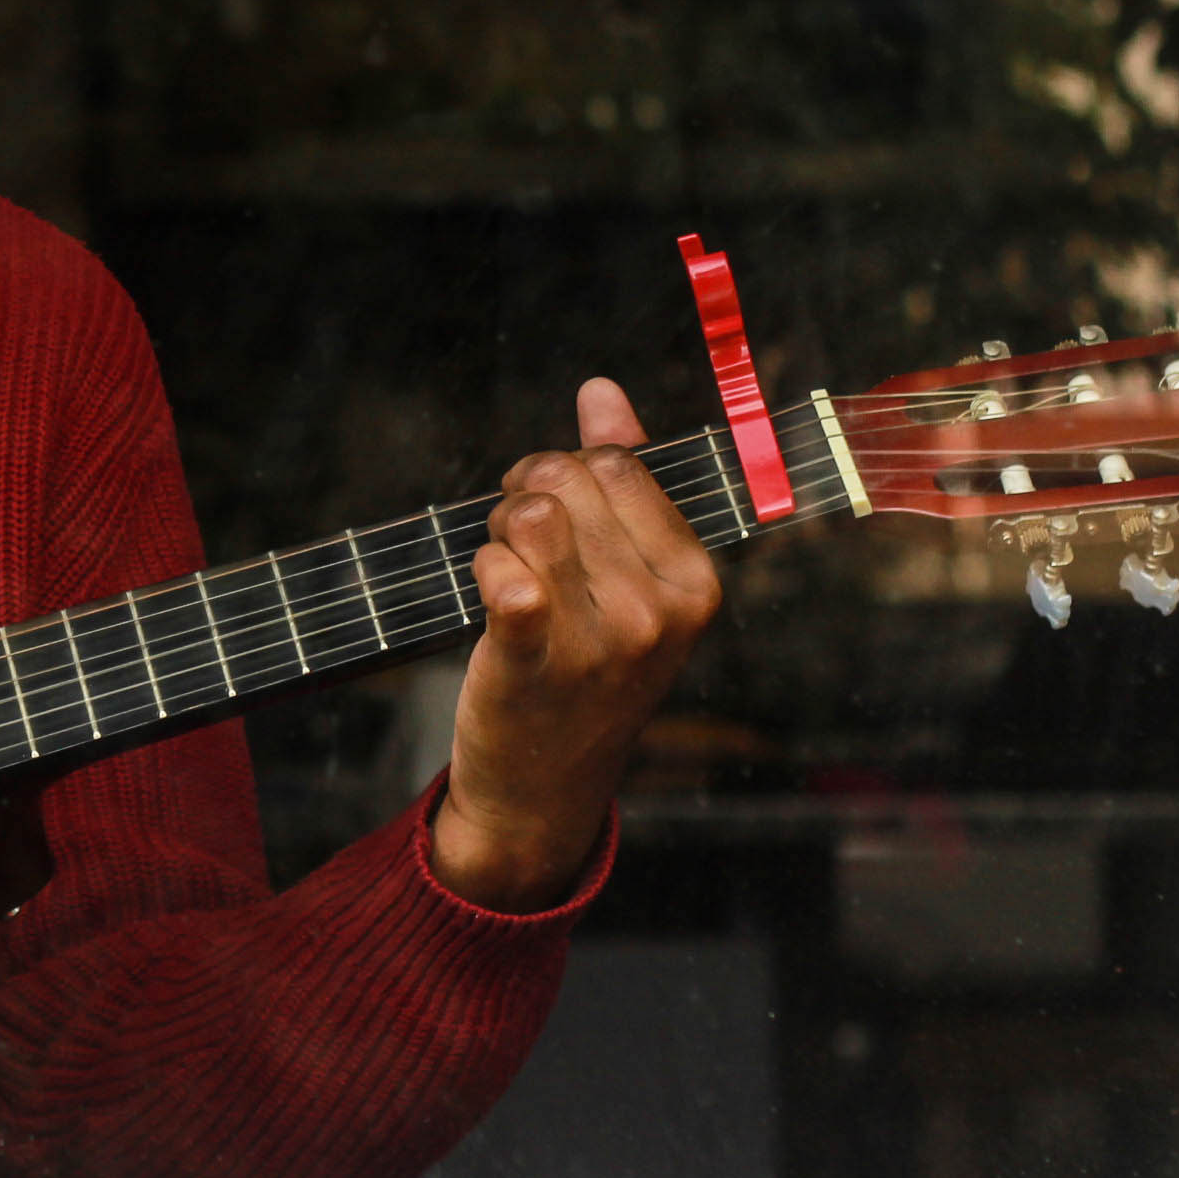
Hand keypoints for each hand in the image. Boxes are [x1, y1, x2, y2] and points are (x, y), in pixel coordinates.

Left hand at [430, 379, 720, 911]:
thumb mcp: (625, 578)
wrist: (544, 786)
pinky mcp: (538, 661)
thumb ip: (622, 476)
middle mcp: (660, 611)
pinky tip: (492, 597)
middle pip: (568, 479)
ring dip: (499, 529)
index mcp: (694, 581)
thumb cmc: (583, 667)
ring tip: (505, 565)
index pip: (617, 464)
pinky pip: (504, 572)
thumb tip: (600, 390)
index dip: (564, 469)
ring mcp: (603, 641)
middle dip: (526, 492)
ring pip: (530, 512)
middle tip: (518, 542)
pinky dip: (484, 569)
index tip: (550, 509)